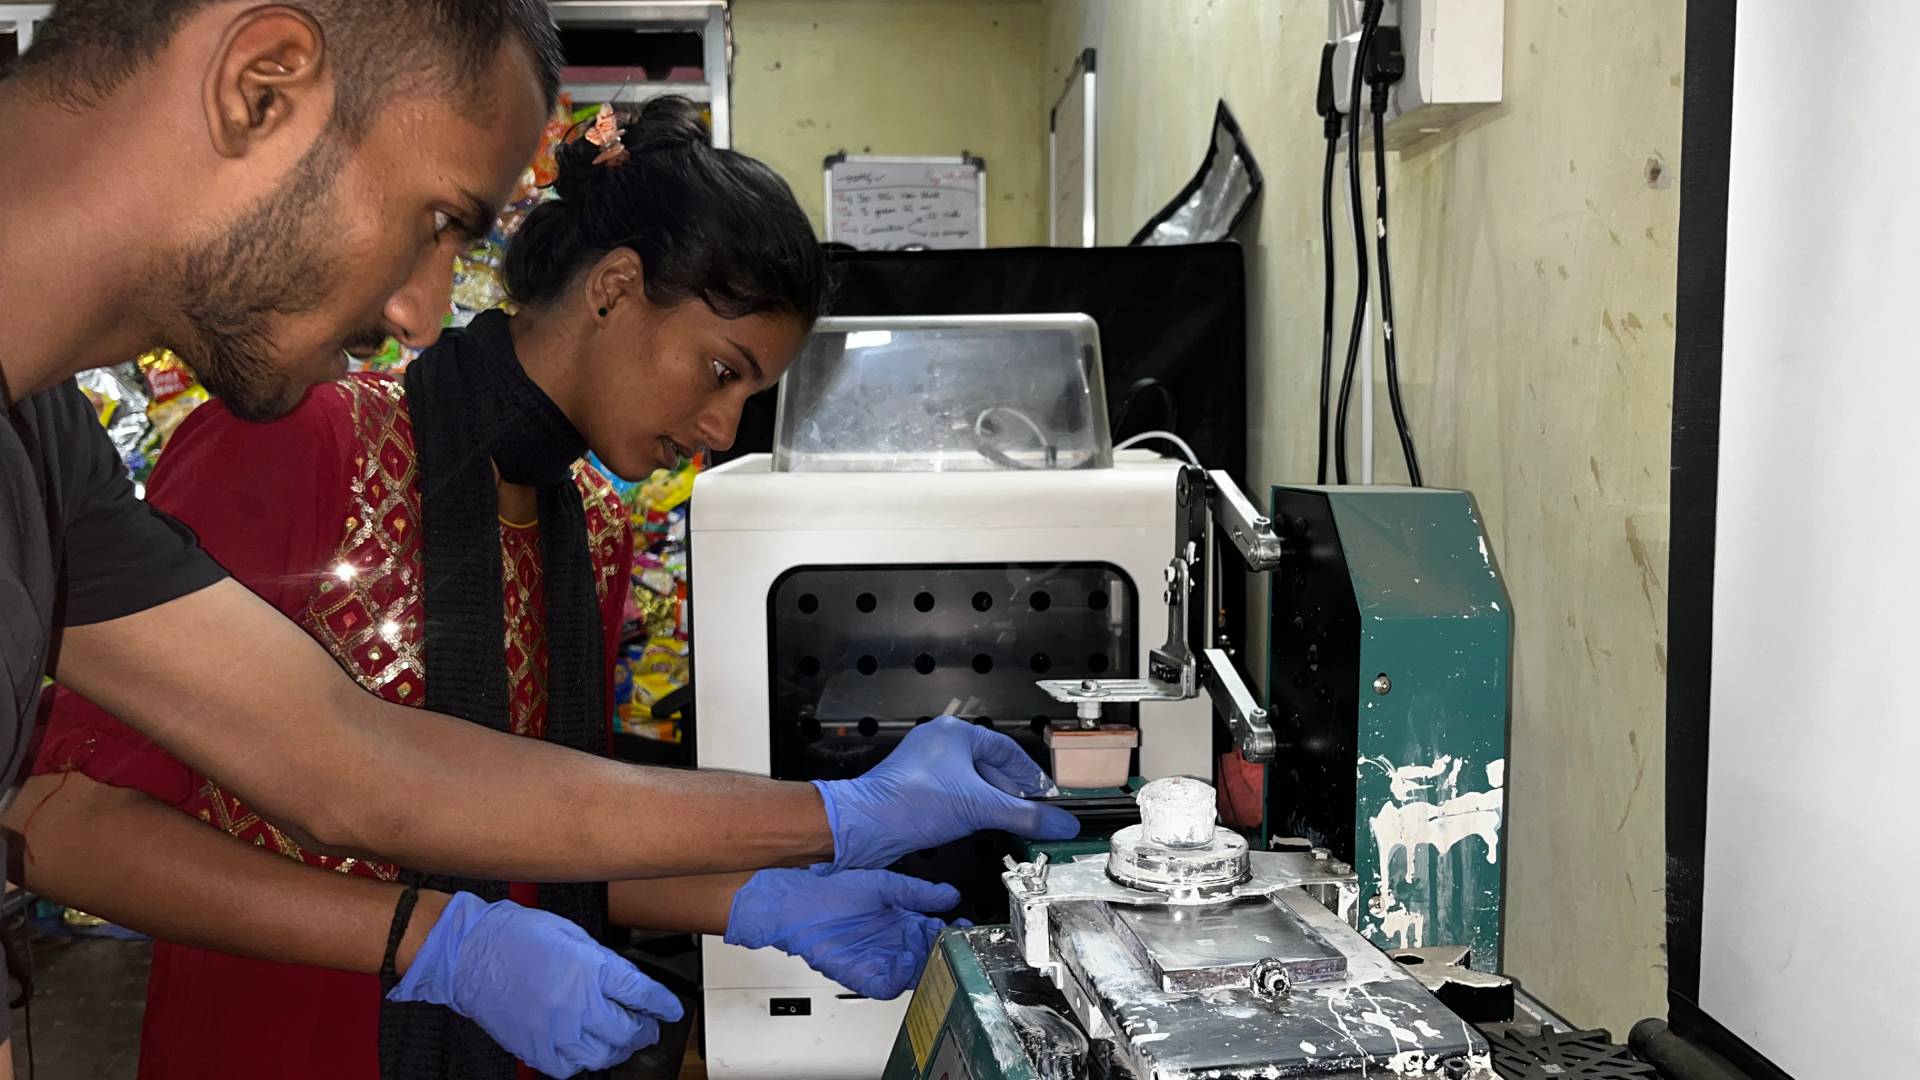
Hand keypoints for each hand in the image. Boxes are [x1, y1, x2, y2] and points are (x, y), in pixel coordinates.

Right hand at [389, 892, 682, 1076]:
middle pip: (628, 1029)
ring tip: (621, 1040)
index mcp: (591, 968)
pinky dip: (583, 1062)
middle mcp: (577, 1002)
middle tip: (648, 1028)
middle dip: (645, 1030)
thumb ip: (603, 962)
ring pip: (603, 1054)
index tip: (672, 1010)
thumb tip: (626, 984)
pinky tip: (586, 1050)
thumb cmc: (518, 936)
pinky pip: (570, 1068)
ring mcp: (556, 1029)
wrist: (470, 953)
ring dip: (618, 1048)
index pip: (642, 994)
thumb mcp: (573, 936)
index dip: (663, 1005)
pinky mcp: (535, 1047)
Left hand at [726, 868, 960, 999]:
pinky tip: (907, 961)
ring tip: (930, 948)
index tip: (963, 925)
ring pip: (913, 974)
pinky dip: (901, 978)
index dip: (951, 931)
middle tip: (953, 942)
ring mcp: (880, 961)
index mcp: (901, 921)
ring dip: (926, 964)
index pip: (936, 932)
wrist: (800, 904)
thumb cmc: (832, 892)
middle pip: (928, 956)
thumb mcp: (884, 884)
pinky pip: (888, 986)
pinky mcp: (863, 976)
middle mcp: (893, 944)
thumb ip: (917, 891)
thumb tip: (950, 894)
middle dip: (944, 951)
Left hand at [815, 715, 1077, 870]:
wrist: (865, 825)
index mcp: (955, 733)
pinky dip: (967, 808)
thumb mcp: (980, 808)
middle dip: (1010, 791)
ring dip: (988, 802)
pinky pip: (950, 794)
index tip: (1045, 795)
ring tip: (1006, 822)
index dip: (1029, 774)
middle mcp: (938, 743)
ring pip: (968, 782)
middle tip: (1030, 813)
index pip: (1006, 750)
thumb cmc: (914, 803)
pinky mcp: (912, 788)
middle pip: (988, 766)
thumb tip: (1064, 825)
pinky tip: (974, 826)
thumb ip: (1026, 817)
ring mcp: (922, 765)